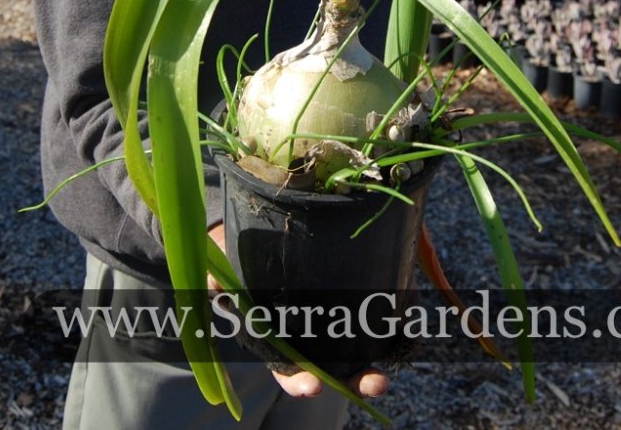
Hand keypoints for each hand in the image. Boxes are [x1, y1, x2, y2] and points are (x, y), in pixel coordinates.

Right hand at [206, 224, 387, 399]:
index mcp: (274, 337)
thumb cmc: (235, 258)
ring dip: (374, 363)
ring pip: (356, 350)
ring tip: (387, 374)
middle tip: (373, 384)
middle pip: (333, 368)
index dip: (298, 379)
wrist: (257, 235)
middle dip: (354, 381)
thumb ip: (218, 285)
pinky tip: (407, 325)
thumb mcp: (221, 272)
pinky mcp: (351, 298)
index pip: (287, 367)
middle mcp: (306, 336)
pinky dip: (392, 325)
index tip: (312, 386)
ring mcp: (330, 320)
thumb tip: (212, 287)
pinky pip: (373, 317)